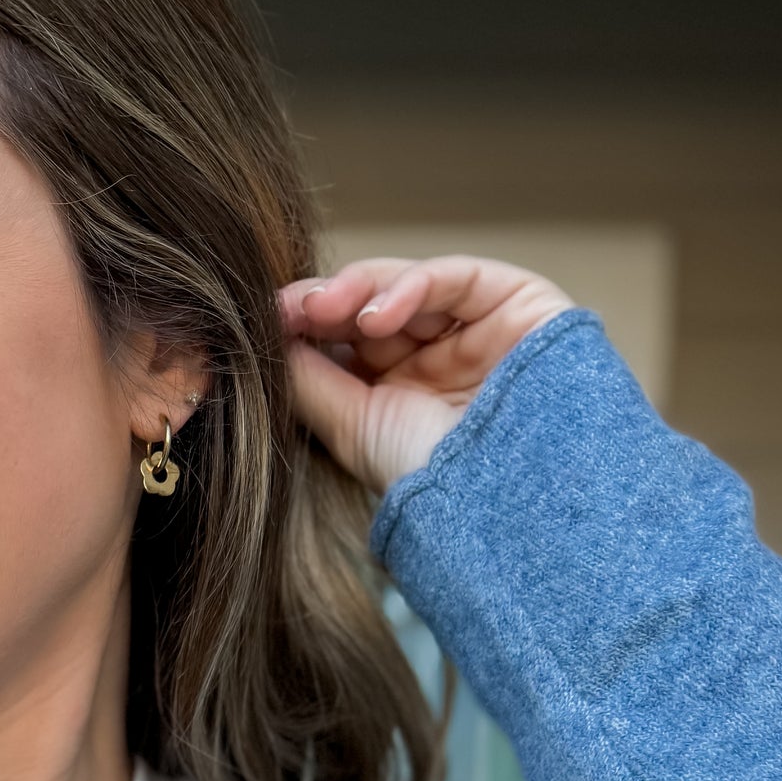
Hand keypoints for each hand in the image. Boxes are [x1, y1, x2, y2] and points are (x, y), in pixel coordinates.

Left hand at [280, 257, 574, 496]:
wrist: (505, 503)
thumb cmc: (431, 479)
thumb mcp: (351, 429)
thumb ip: (308, 381)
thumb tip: (266, 335)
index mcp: (400, 384)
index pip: (349, 334)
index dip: (309, 320)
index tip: (268, 319)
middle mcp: (438, 352)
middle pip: (374, 301)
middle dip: (328, 301)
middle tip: (290, 309)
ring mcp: (476, 324)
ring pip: (409, 283)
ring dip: (360, 289)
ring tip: (325, 310)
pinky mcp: (515, 300)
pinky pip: (456, 276)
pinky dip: (410, 286)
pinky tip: (374, 316)